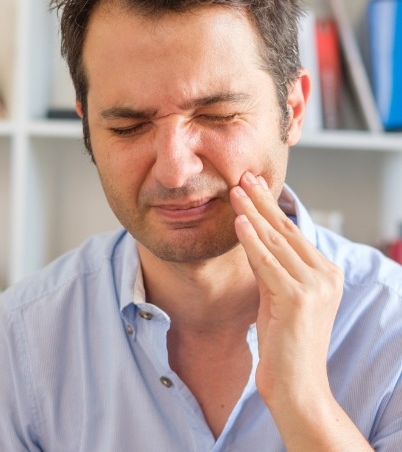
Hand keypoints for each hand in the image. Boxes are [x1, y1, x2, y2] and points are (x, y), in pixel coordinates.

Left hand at [229, 172, 370, 449]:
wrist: (296, 385)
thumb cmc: (284, 342)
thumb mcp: (277, 295)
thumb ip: (270, 266)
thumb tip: (252, 235)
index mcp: (325, 273)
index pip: (292, 232)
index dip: (270, 208)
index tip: (253, 187)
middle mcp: (326, 275)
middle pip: (285, 230)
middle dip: (262, 201)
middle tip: (243, 177)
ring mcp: (315, 286)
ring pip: (276, 241)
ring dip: (252, 213)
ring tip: (235, 191)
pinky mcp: (299, 299)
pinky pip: (269, 263)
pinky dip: (252, 241)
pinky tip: (239, 221)